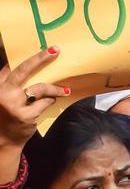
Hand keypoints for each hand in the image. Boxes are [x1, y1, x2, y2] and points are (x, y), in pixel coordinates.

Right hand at [0, 48, 66, 163]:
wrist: (3, 140)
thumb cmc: (4, 114)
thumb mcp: (2, 96)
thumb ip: (8, 82)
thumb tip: (20, 64)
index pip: (10, 66)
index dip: (23, 56)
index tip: (39, 48)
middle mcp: (2, 93)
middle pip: (24, 71)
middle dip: (40, 58)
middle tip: (55, 50)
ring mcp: (14, 104)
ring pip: (40, 88)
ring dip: (54, 88)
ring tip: (64, 90)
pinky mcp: (26, 116)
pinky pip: (45, 102)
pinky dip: (51, 100)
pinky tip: (54, 101)